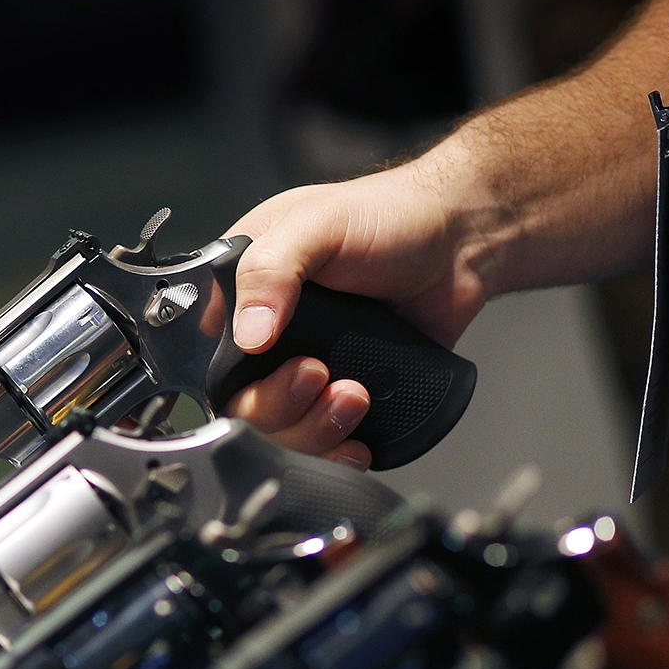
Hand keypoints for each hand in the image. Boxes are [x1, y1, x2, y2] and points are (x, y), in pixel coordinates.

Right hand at [211, 159, 489, 467]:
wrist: (460, 243)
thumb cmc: (387, 216)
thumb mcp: (316, 224)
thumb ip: (270, 270)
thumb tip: (248, 334)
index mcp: (242, 293)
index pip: (208, 358)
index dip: (235, 379)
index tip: (290, 364)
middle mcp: (265, 337)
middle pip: (243, 406)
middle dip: (283, 407)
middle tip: (323, 376)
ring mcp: (303, 367)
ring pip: (281, 432)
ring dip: (315, 428)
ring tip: (355, 396)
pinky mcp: (340, 393)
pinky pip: (322, 442)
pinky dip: (336, 451)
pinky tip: (356, 440)